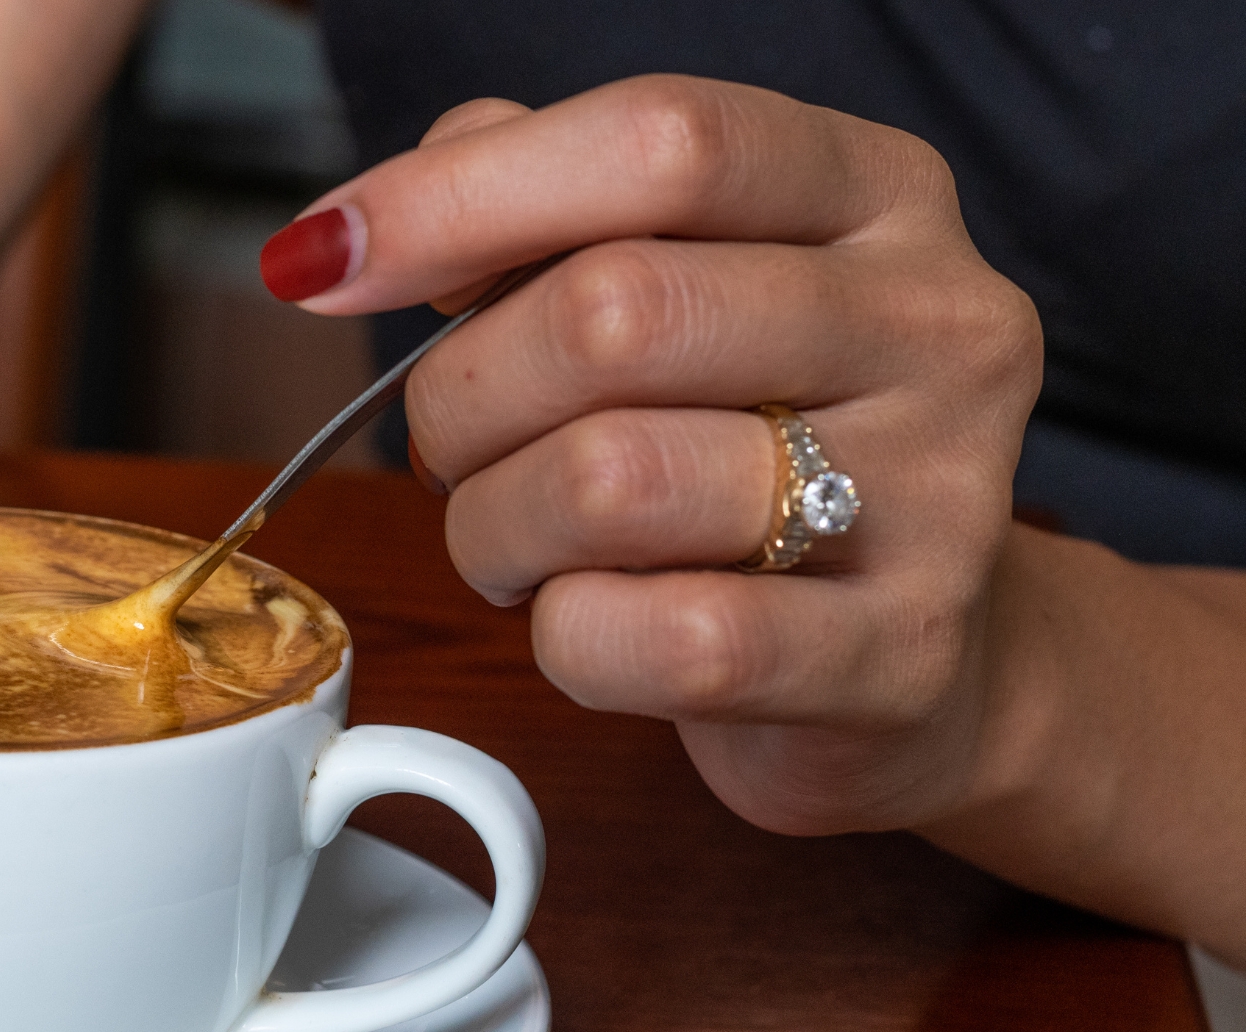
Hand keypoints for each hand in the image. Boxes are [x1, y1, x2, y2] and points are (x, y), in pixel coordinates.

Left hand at [263, 76, 1041, 835]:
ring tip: (520, 542)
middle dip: (464, 399)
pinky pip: (660, 637)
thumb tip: (368, 226)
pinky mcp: (903, 653)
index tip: (327, 259)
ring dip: (498, 527)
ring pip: (611, 481)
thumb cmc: (749, 445)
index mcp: (873, 192)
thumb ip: (540, 208)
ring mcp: (941, 492)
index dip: (461, 196)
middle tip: (453, 450)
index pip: (661, 142)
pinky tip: (593, 619)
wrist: (905, 652)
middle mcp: (935, 321)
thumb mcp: (674, 283)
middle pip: (611, 312)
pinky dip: (571, 637)